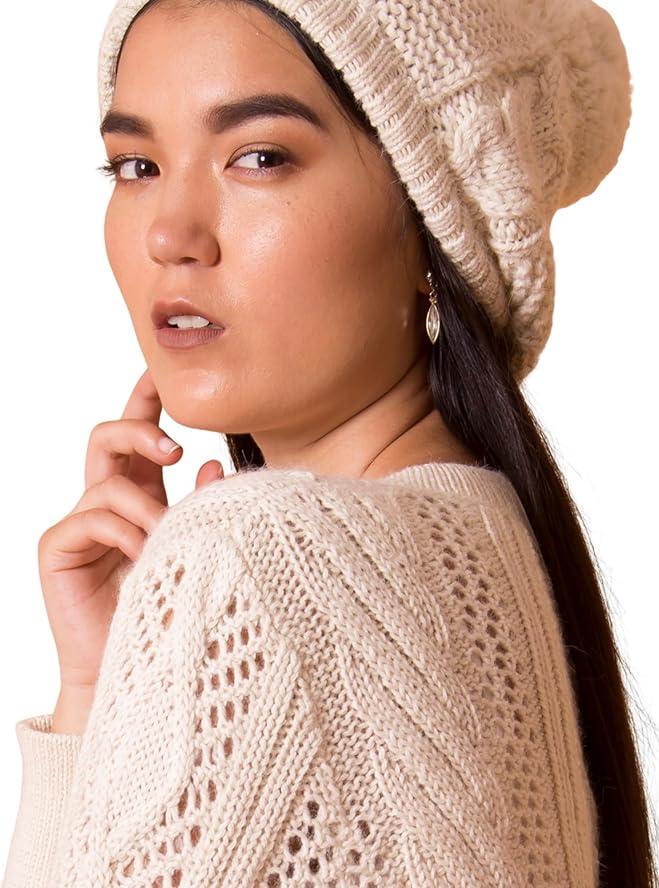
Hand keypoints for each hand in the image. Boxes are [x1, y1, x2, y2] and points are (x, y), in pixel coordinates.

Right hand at [38, 368, 224, 695]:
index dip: (145, 399)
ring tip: (165, 538)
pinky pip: (89, 517)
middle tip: (176, 451)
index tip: (161, 371)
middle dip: (138, 430)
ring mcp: (81, 523)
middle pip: (107, 437)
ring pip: (107, 481)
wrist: (134, 672)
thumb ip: (205, 508)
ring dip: (145, 505)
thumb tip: (217, 465)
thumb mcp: (198, 551)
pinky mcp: (58, 548)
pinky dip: (122, 532)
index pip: (140, 435)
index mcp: (142, 494)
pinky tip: (141, 555)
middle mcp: (108, 502)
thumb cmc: (171, 611)